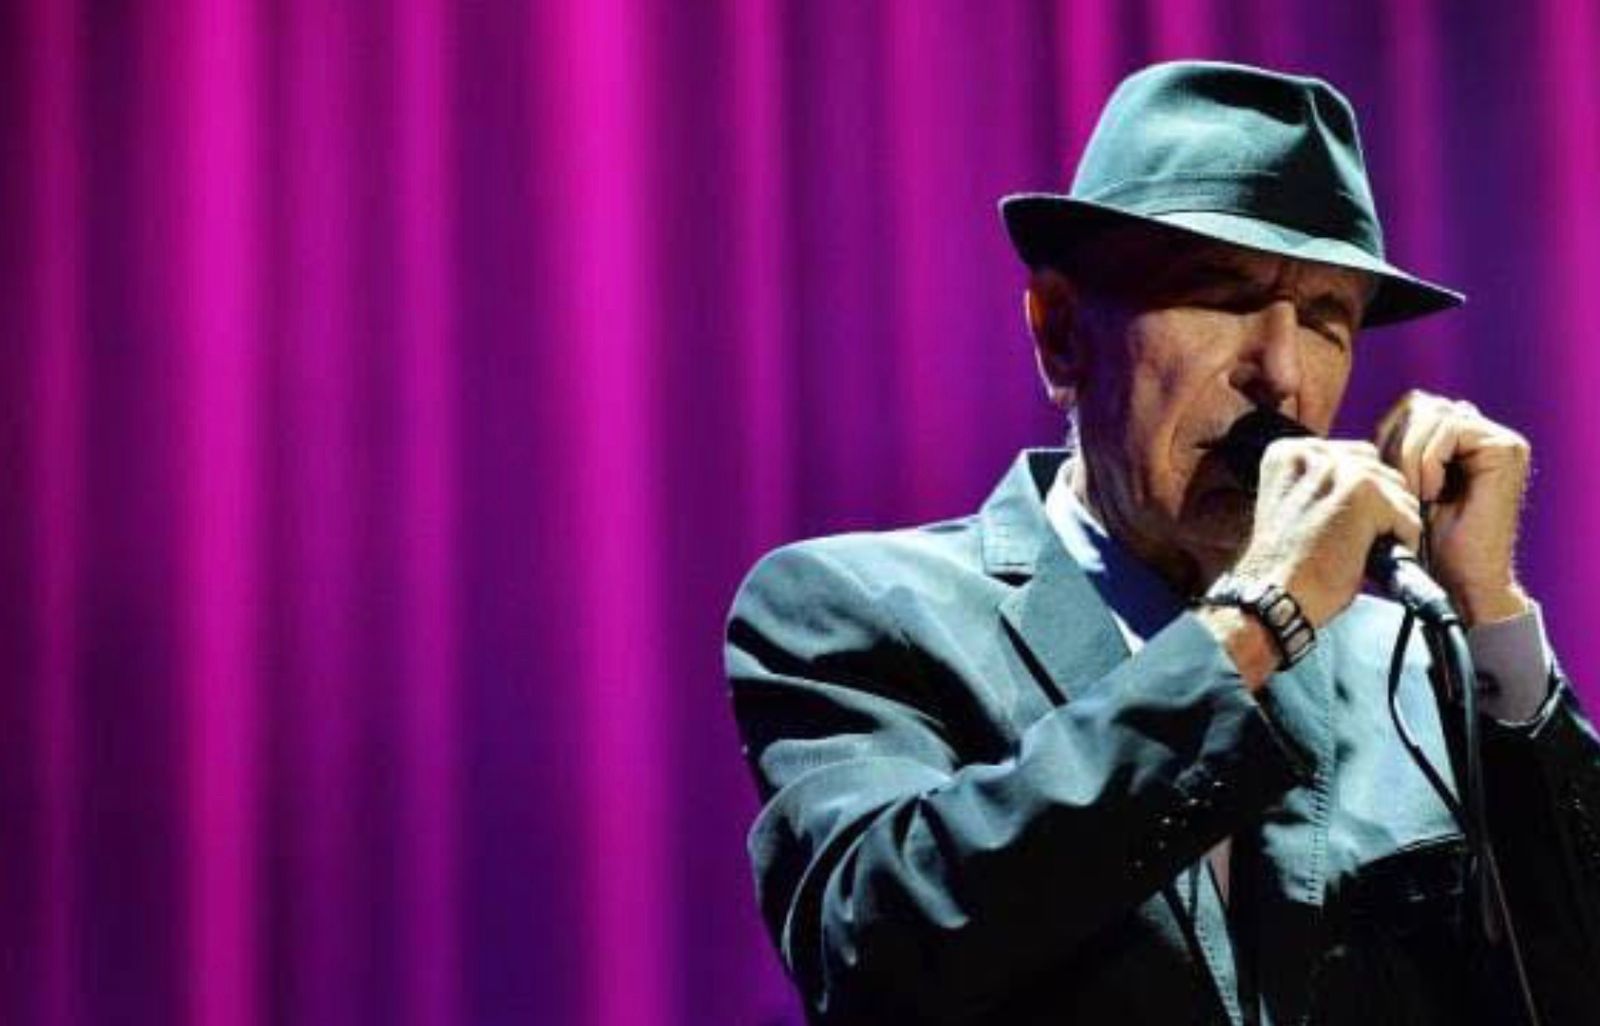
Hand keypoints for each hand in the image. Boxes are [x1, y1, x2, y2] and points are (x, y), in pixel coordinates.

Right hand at [1231, 438, 1422, 628]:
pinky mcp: (1363, 492)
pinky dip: (1400, 547)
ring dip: (1387, 528)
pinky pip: (1410, 520)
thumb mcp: (1297, 506)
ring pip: (1400, 494)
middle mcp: (1312, 452)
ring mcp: (1339, 469)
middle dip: (1378, 510)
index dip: (1355, 499)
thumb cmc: (1287, 564)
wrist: (1274, 596)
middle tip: (1346, 542)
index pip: (1354, 458)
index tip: (1331, 526)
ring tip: (1353, 551)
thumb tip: (1381, 480)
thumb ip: (1326, 483)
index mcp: (1288, 452)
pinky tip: (1365, 560)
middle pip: (1381, 471)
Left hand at [1374, 390, 1531, 625]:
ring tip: (1417, 495)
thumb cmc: (1422, 541)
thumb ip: (1395, 449)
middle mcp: (1481, 431)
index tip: (1384, 479)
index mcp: (1456, 437)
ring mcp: (1497, 438)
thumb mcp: (1398, 486)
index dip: (1386, 437)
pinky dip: (1430, 462)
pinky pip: (1450, 430)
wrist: (1455, 579)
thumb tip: (1381, 420)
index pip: (1410, 407)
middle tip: (1399, 489)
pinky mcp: (1507, 447)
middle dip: (1395, 445)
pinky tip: (1434, 493)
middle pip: (1419, 404)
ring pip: (1432, 415)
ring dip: (1410, 458)